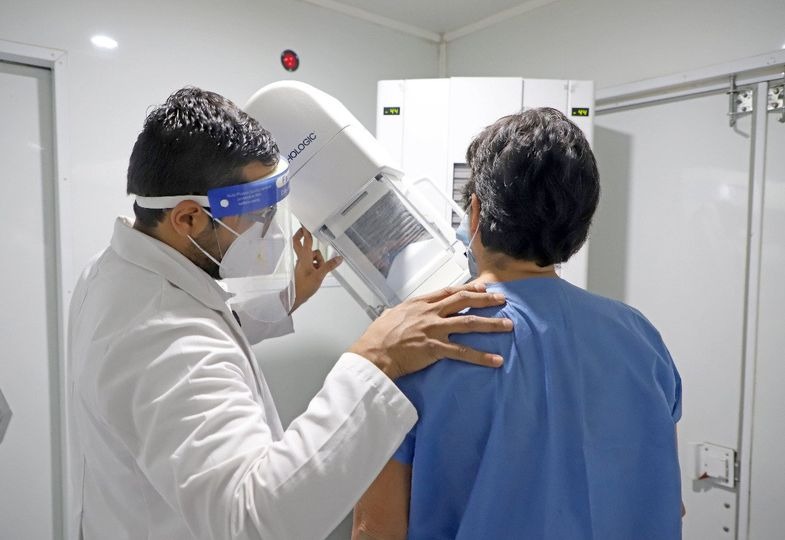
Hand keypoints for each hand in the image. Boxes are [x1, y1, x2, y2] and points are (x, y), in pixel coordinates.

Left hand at [290, 227, 341, 312]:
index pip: (305, 240)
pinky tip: (320, 272)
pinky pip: (312, 262)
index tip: (305, 222)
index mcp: (304, 257)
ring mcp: (302, 264)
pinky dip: (317, 264)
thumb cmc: (304, 286)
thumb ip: (329, 266)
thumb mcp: (319, 276)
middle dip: (302, 235)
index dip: (305, 230)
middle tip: (306, 230)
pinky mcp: (304, 269)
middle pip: (300, 243)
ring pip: (311, 254)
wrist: (295, 297)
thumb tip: (339, 258)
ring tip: (322, 268)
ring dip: (318, 258)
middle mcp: (302, 258)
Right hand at [348, 282, 512, 378]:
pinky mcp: (436, 348)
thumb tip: (392, 313)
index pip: (449, 291)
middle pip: (463, 301)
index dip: (468, 289)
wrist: (374, 353)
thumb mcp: (388, 316)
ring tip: (508, 325)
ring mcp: (434, 329)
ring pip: (469, 323)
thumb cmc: (377, 337)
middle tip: (502, 300)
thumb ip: (397, 313)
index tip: (482, 288)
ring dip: (491, 324)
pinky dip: (481, 357)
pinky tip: (496, 360)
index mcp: (420, 303)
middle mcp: (430, 313)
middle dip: (485, 300)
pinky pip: (463, 352)